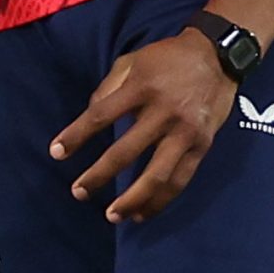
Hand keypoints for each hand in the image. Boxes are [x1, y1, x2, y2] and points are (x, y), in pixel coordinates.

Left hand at [49, 29, 235, 223]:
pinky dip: (161, 200)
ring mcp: (185, 132)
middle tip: (78, 192)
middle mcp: (163, 112)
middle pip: (126, 151)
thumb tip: (90, 117)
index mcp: (140, 88)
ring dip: (133, 199)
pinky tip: (143, 212)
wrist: (217, 57)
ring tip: (112, 215)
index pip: (101, 115)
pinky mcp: (202, 146)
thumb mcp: (132, 61)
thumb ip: (108, 88)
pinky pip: (181, 180)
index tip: (56, 153)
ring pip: (157, 175)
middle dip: (99, 175)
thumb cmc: (166, 58)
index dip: (77, 135)